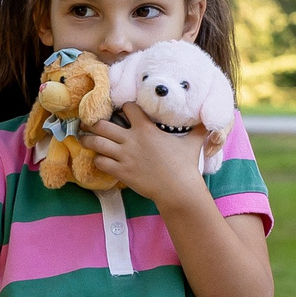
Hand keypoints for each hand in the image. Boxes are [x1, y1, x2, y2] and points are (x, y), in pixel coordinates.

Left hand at [81, 116, 210, 209]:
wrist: (178, 189)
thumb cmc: (185, 166)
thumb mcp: (193, 143)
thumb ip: (199, 129)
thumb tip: (211, 121)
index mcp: (146, 129)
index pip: (127, 107)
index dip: (123, 107)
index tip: (121, 110)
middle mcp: (131, 140)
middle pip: (102, 124)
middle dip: (93, 123)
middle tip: (89, 123)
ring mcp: (124, 156)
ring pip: (96, 143)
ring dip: (88, 140)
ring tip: (84, 139)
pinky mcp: (121, 172)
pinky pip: (100, 162)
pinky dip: (96, 160)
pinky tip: (98, 159)